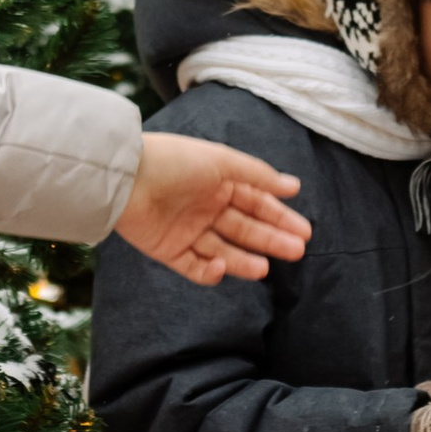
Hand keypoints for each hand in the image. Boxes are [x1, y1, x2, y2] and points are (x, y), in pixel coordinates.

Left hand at [115, 133, 310, 285]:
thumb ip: (258, 175)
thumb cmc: (176, 162)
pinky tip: (223, 266)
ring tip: (265, 268)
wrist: (126, 178)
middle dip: (270, 240)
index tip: (304, 232)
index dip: (279, 217)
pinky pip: (194, 267)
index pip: (256, 203)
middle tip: (297, 252)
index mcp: (218, 183)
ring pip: (223, 250)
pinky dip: (210, 271)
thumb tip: (294, 186)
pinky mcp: (168, 251)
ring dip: (245, 260)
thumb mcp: (222, 161)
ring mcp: (187, 231)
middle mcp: (205, 208)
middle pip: (244, 229)